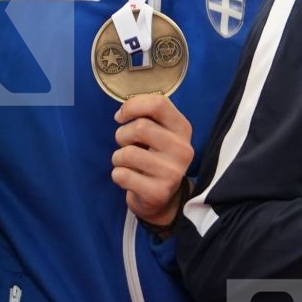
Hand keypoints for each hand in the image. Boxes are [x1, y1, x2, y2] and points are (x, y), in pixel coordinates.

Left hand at [113, 94, 194, 226]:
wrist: (165, 198)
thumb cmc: (156, 157)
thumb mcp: (160, 133)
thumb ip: (148, 116)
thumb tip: (122, 113)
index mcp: (183, 129)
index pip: (158, 104)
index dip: (132, 106)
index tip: (121, 117)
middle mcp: (182, 149)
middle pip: (139, 127)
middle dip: (122, 135)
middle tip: (126, 145)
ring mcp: (172, 172)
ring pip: (127, 153)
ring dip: (118, 158)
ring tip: (128, 164)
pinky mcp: (158, 192)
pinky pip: (122, 175)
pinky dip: (117, 175)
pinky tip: (129, 179)